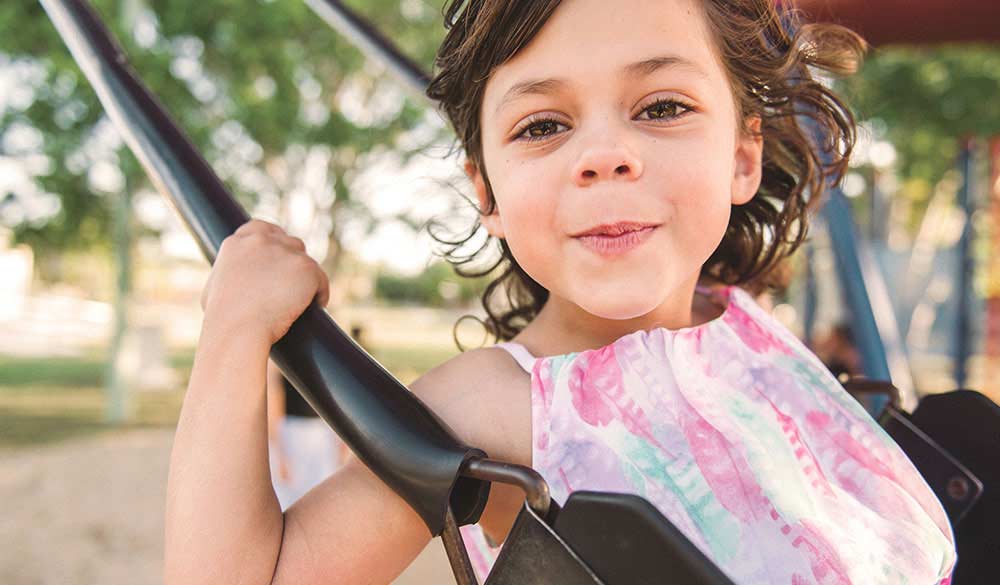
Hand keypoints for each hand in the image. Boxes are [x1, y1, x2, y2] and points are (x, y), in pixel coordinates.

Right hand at [200, 219, 329, 345]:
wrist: (239, 330)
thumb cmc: (223, 322)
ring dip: (305, 276)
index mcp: (237, 244)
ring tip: (305, 297)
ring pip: (305, 260)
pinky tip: (317, 304)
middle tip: (294, 284)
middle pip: (288, 242)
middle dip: (292, 261)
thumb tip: (236, 280)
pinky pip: (320, 278)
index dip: (273, 242)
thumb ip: (225, 277)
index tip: (280, 258)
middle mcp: (261, 241)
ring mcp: (285, 252)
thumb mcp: (213, 291)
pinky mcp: (305, 267)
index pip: (260, 229)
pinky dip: (320, 292)